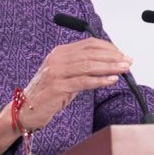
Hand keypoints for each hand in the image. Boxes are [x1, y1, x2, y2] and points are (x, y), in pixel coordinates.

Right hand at [0, 38, 130, 151]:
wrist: (25, 110)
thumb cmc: (48, 94)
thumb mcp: (66, 76)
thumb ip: (83, 69)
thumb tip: (108, 65)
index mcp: (60, 52)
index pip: (88, 44)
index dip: (108, 48)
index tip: (121, 54)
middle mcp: (57, 59)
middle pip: (90, 53)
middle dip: (112, 56)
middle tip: (128, 61)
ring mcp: (56, 72)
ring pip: (88, 65)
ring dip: (109, 66)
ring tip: (124, 69)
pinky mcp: (57, 87)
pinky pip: (83, 81)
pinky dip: (100, 80)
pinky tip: (112, 80)